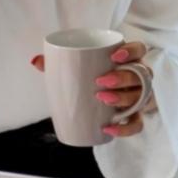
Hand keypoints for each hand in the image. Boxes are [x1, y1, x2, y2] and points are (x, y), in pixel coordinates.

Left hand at [30, 42, 155, 137]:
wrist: (102, 99)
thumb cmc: (91, 77)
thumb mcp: (77, 67)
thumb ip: (58, 62)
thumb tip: (35, 61)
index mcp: (128, 59)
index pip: (139, 49)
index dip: (131, 52)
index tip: (114, 56)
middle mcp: (139, 77)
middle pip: (141, 75)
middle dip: (123, 77)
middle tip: (101, 81)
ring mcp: (139, 97)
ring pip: (140, 97)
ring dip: (123, 99)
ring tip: (103, 100)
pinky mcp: (136, 116)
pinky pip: (137, 124)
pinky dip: (125, 128)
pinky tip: (108, 128)